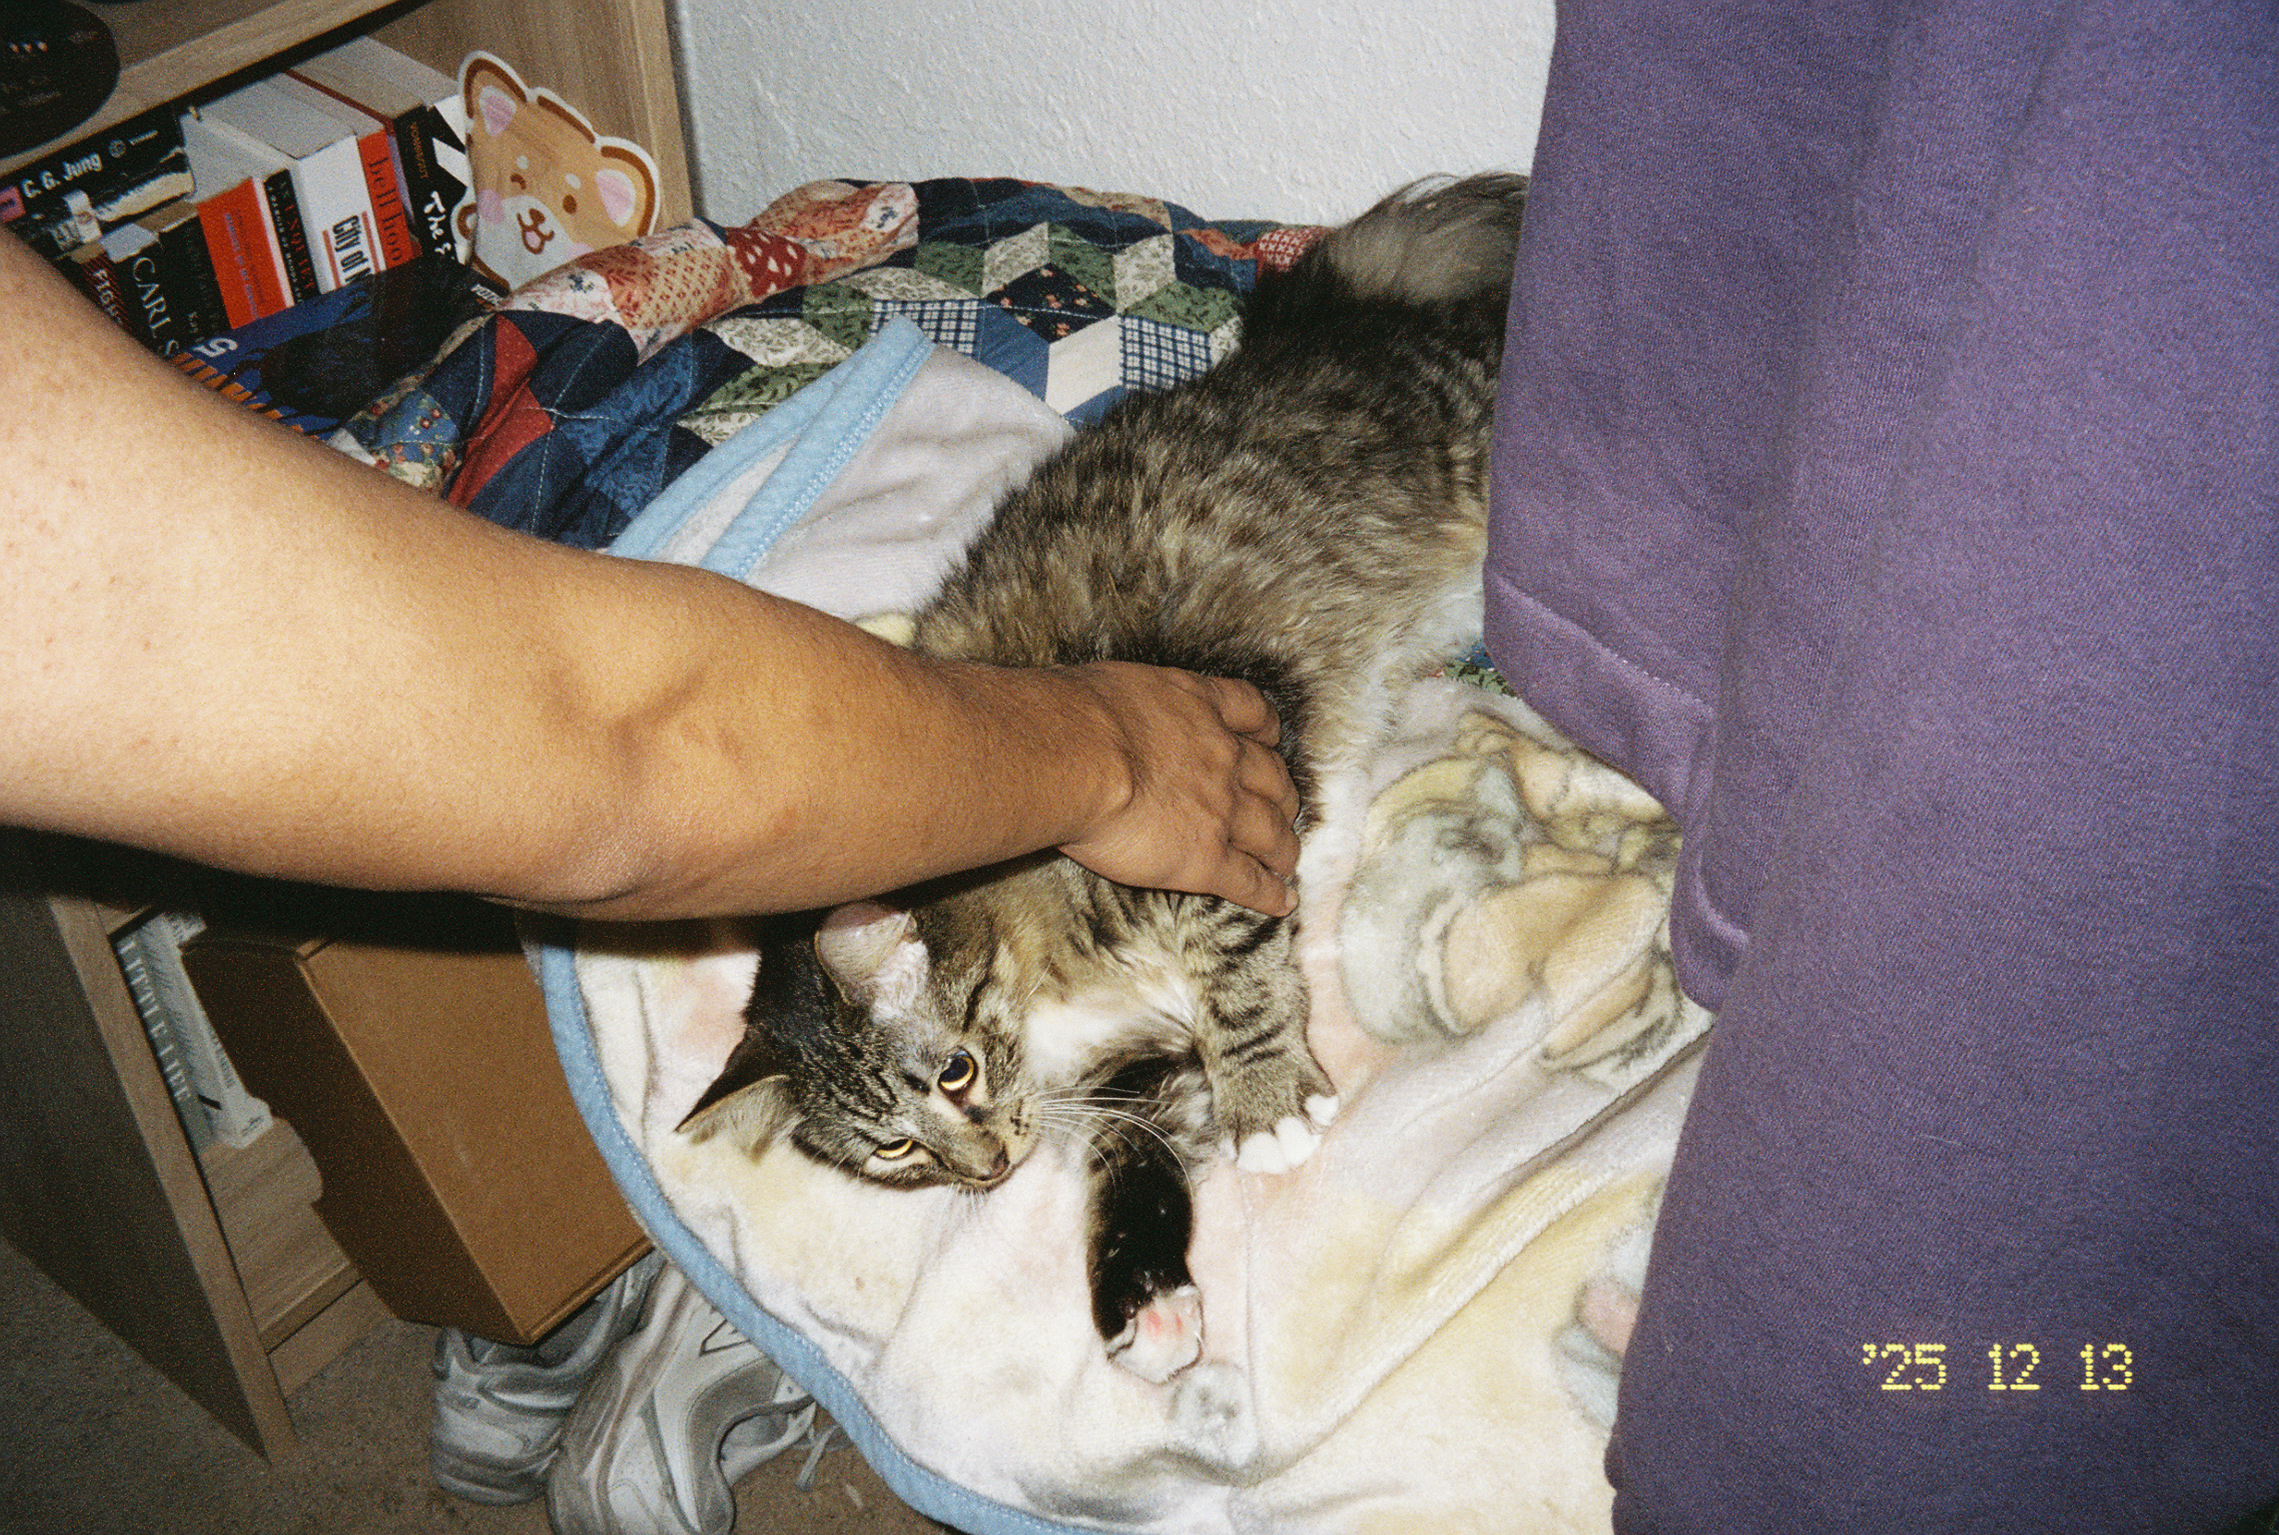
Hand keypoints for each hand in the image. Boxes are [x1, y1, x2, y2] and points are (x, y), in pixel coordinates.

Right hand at [1053, 662, 1302, 915]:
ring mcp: (1221, 810)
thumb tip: (1102, 710)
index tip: (1268, 739)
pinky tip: (1282, 901)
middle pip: (1272, 777)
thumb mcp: (1108, 685)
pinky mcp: (1206, 859)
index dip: (1264, 730)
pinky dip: (1270, 893)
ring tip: (1286, 860)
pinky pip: (1250, 880)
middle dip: (1280, 794)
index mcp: (1199, 706)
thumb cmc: (1072, 716)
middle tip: (1280, 808)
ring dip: (1283, 848)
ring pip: (1272, 831)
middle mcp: (1222, 756)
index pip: (1251, 712)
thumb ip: (1126, 701)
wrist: (1075, 758)